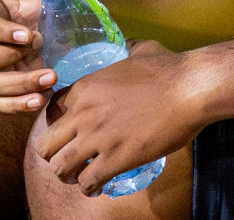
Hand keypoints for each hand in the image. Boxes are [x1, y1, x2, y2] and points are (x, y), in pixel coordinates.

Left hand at [34, 42, 199, 196]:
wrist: (189, 88)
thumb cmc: (168, 68)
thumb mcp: (141, 49)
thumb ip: (128, 48)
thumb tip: (131, 45)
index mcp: (85, 88)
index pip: (51, 111)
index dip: (57, 124)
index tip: (69, 133)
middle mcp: (83, 114)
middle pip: (45, 144)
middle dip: (54, 155)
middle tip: (70, 158)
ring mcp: (97, 138)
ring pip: (60, 168)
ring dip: (69, 176)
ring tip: (82, 177)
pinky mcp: (115, 158)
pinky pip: (88, 182)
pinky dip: (91, 188)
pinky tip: (100, 186)